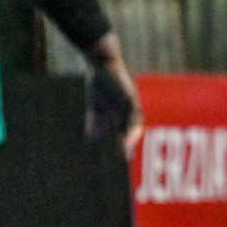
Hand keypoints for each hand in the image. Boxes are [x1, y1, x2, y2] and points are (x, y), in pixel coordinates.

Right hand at [84, 33, 142, 158]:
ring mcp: (133, 104)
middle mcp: (132, 110)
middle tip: (125, 161)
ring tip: (125, 153)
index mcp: (125, 114)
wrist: (102, 65)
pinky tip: (125, 135)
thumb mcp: (96, 109)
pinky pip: (133, 114)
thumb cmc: (100, 85)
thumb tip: (90, 141)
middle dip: (130, 146)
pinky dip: (129, 125)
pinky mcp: (131, 97)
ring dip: (131, 139)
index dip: (125, 146)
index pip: (127, 133)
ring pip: (135, 125)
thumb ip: (95, 124)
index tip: (122, 160)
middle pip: (134, 131)